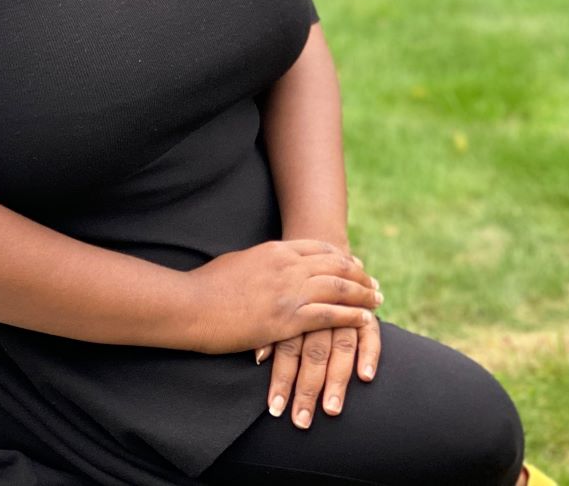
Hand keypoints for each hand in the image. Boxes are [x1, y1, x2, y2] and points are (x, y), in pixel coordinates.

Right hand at [184, 239, 381, 353]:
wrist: (190, 305)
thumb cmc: (205, 285)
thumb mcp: (238, 261)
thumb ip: (259, 262)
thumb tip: (264, 264)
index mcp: (276, 250)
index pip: (319, 248)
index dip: (341, 257)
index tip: (354, 264)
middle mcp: (288, 266)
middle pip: (336, 265)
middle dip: (359, 275)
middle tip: (375, 284)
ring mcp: (289, 291)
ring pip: (339, 288)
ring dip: (363, 295)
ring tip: (378, 300)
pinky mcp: (286, 319)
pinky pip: (329, 315)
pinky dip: (351, 316)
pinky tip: (365, 320)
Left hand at [254, 281, 383, 428]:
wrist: (318, 250)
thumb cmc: (284, 285)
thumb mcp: (268, 302)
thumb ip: (267, 328)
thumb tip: (259, 356)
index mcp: (293, 304)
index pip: (288, 347)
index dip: (282, 380)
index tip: (275, 410)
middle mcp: (321, 307)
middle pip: (315, 351)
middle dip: (308, 389)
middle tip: (302, 421)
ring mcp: (345, 308)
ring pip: (342, 345)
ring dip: (336, 380)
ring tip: (332, 410)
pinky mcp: (364, 311)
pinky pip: (370, 333)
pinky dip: (370, 353)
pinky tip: (366, 377)